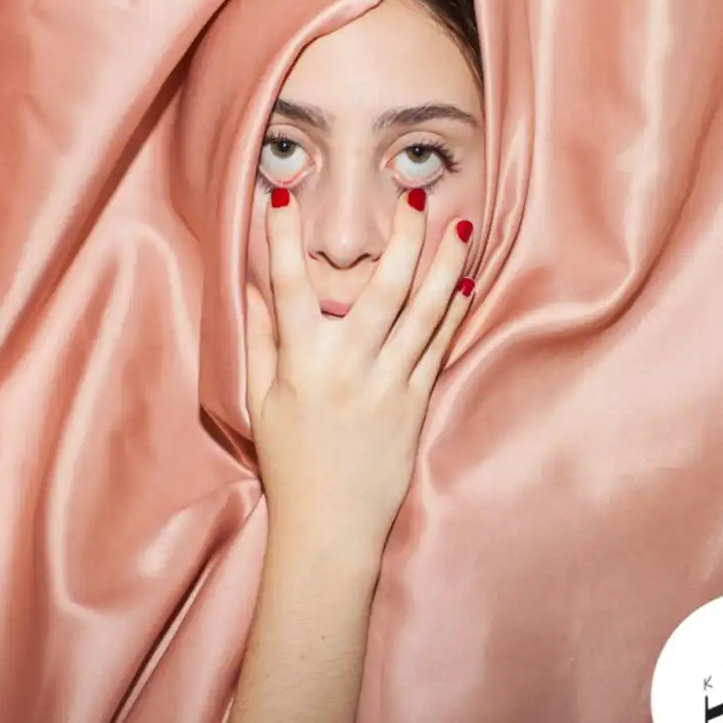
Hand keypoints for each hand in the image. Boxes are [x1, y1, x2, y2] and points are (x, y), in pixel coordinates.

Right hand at [244, 187, 474, 556]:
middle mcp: (349, 366)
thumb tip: (256, 289)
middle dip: (402, 238)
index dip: (282, 239)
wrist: (330, 526)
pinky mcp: (416, 403)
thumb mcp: (262, 402)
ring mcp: (389, 384)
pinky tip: (466, 283)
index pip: (289, 288)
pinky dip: (453, 313)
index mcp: (301, 363)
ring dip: (444, 265)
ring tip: (461, 227)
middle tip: (415, 198)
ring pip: (423, 313)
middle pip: (382, 289)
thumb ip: (260, 341)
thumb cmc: (290, 462)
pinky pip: (439, 348)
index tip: (283, 195)